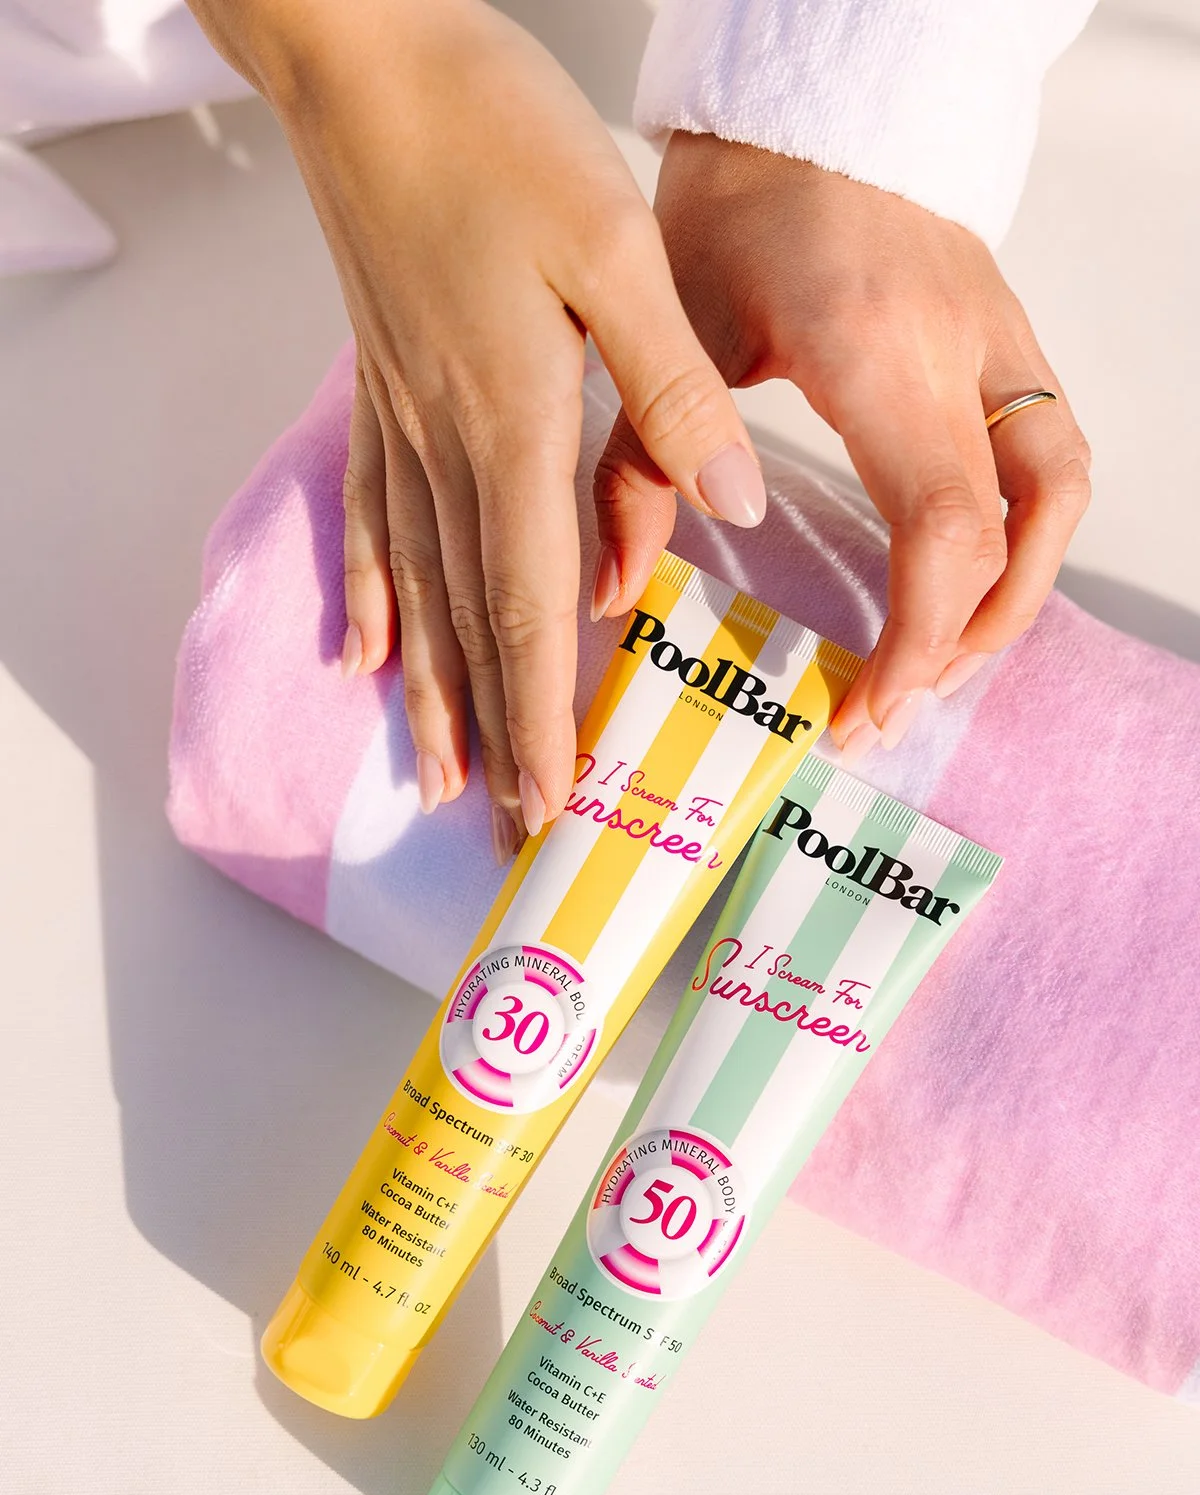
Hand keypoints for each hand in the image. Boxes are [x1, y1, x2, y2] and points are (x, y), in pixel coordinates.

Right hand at [188, 1, 765, 857]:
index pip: (531, 606)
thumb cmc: (488, 133)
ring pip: (420, 590)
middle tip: (504, 832)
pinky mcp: (382, 386)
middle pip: (471, 622)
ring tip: (435, 777)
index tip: (555, 803)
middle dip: (492, 737)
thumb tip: (733, 506)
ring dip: (431, 694)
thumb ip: (671, 388)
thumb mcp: (613, 243)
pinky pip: (375, 517)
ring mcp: (402, 420)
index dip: (541, 715)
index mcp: (513, 421)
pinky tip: (366, 650)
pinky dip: (374, 594)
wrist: (364, 59)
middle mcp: (447, 444)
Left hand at [594, 134, 1091, 760]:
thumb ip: (635, 468)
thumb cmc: (735, 205)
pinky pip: (1054, 454)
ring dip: (1013, 595)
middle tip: (889, 710)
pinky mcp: (1012, 337)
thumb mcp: (661, 330)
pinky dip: (1027, 535)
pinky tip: (973, 579)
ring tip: (940, 661)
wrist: (812, 104)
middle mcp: (959, 348)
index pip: (942, 529)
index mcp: (873, 351)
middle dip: (956, 646)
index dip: (916, 642)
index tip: (864, 710)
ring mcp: (1001, 338)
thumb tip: (612, 594)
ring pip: (1059, 495)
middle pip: (1012, 534)